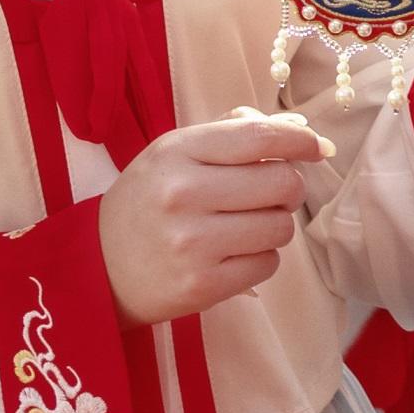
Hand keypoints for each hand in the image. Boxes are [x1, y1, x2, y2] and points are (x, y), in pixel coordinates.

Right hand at [100, 113, 332, 323]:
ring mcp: (192, 243)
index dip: (300, 140)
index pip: (259, 137)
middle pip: (282, 183)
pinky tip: (232, 254)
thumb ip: (232, 134)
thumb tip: (300, 128)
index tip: (316, 147)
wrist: (97, 266)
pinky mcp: (202, 285)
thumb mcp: (173, 154)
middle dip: (289, 187)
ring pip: (281, 227)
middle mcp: (182, 194)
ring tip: (244, 226)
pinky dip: (260, 258)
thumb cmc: (148, 202)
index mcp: (176, 152)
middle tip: (271, 194)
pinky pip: (268, 264)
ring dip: (274, 226)